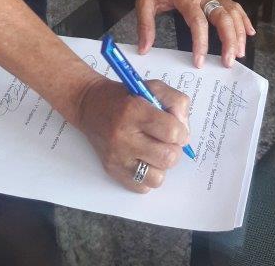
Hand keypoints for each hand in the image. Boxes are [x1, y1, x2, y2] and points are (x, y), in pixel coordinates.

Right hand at [76, 75, 190, 192]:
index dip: (181, 132)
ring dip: (161, 165)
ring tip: (155, 151)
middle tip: (166, 141)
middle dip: (174, 149)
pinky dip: (148, 176)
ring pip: (158, 178)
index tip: (177, 129)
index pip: (171, 131)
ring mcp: (117, 157)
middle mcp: (123, 136)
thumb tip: (184, 130)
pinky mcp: (112, 171)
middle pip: (167, 157)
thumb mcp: (152, 87)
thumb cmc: (124, 96)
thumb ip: (175, 102)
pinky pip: (143, 188)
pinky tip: (143, 160)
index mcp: (134, 110)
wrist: (90, 105)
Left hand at [136, 0, 255, 67]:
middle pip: (222, 16)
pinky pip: (234, 7)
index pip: (197, 20)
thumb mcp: (143, 3)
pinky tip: (249, 32)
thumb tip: (144, 49)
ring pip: (232, 12)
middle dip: (229, 39)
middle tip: (228, 61)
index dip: (200, 42)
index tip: (199, 62)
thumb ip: (145, 26)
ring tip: (239, 53)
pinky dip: (244, 19)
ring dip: (239, 32)